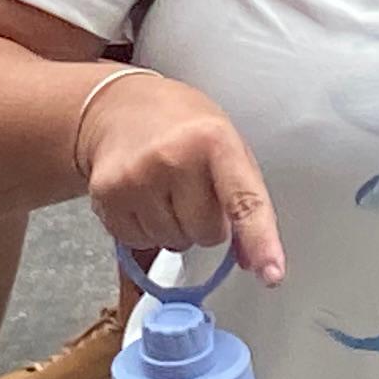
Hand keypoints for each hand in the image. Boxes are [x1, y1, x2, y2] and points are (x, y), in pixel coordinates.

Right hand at [81, 71, 283, 285]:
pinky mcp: (107, 194)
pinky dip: (144, 229)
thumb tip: (254, 263)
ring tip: (163, 187)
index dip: (260, 240)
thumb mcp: (225, 145)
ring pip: (172, 243)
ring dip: (173, 226)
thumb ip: (246, 200)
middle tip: (190, 188)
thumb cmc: (182, 126)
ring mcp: (137, 176)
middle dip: (204, 222)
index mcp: (215, 140)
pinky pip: (138, 242)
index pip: (244, 201)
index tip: (271, 273)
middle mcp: (174, 157)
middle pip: (207, 234)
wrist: (119, 104)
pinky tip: (141, 196)